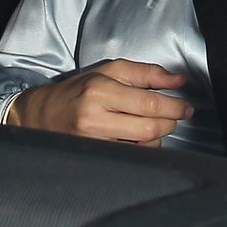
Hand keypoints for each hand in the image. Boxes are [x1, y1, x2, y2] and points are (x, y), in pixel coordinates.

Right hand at [9, 59, 194, 146]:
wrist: (40, 115)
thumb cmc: (78, 90)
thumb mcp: (109, 71)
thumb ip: (147, 73)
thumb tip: (179, 80)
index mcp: (100, 90)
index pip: (150, 104)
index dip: (175, 107)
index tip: (186, 108)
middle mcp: (95, 118)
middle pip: (150, 128)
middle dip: (170, 122)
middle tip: (174, 116)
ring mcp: (93, 141)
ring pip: (144, 145)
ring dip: (157, 136)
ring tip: (152, 124)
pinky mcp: (94, 155)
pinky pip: (132, 155)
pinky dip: (143, 147)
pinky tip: (138, 137)